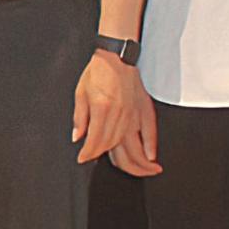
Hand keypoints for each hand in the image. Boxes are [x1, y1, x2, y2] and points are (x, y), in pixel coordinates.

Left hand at [73, 51, 157, 175]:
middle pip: (115, 148)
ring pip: (135, 145)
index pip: (96, 141)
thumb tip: (77, 137)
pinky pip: (150, 132)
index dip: (88, 153)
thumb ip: (80, 118)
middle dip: (111, 161)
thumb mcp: (80, 93)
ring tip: (141, 172)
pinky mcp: (144, 110)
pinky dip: (150, 146)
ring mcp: (134, 114)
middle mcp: (119, 116)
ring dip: (137, 162)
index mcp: (102, 110)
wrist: (116, 57)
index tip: (83, 158)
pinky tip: (150, 156)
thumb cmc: (98, 72)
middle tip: (107, 166)